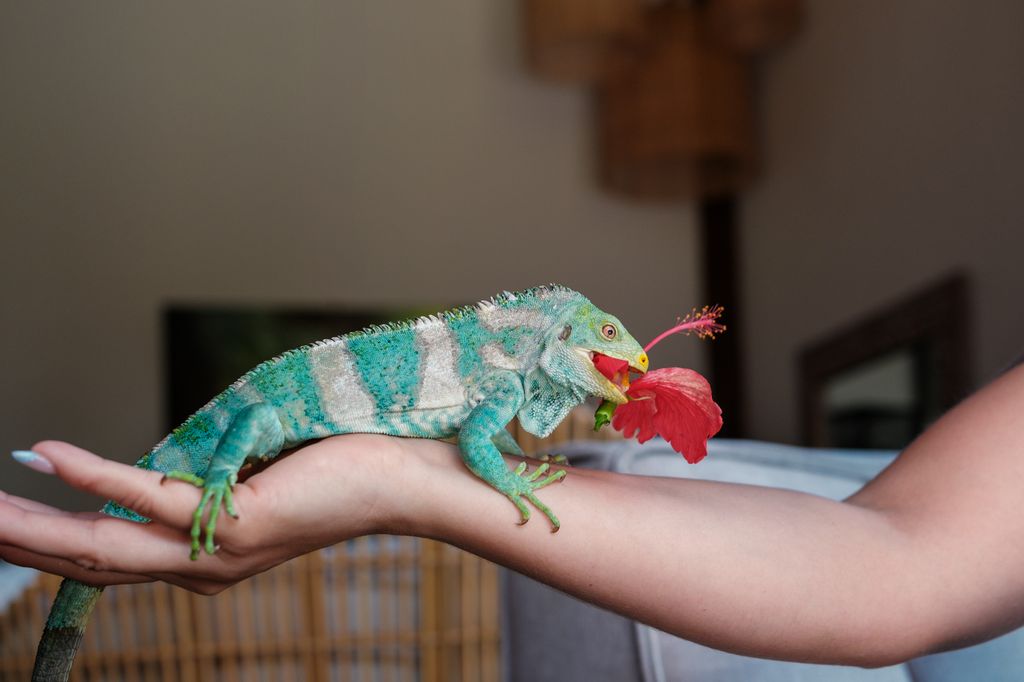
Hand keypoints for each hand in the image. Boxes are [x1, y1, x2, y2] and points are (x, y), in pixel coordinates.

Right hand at [0, 435, 404, 594]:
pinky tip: (43, 456)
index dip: (45, 543)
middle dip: (18, 543)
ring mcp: (218, 554)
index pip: (105, 560)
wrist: (400, 481)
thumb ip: (198, 489)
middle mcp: (201, 570)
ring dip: (30, 526)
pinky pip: (150, 499)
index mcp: (199, 562)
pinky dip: (92, 477)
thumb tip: (157, 468)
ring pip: (103, 545)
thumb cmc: (330, 470)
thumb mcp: (246, 484)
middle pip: (88, 563)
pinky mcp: (240, 523)